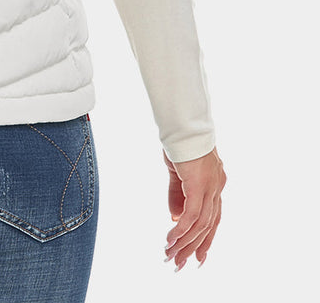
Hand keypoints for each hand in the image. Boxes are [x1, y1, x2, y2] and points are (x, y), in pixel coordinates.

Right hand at [162, 146, 225, 270]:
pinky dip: (181, 231)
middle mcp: (217, 188)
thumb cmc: (179, 141)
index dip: (206, 239)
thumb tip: (175, 219)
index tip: (198, 257)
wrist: (183, 123)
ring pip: (200, 225)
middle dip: (194, 247)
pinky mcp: (199, 187)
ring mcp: (210, 188)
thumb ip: (177, 194)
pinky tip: (170, 240)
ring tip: (171, 255)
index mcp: (215, 183)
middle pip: (208, 226)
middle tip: (180, 265)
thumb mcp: (177, 171)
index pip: (214, 218)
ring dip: (184, 243)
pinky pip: (191, 216)